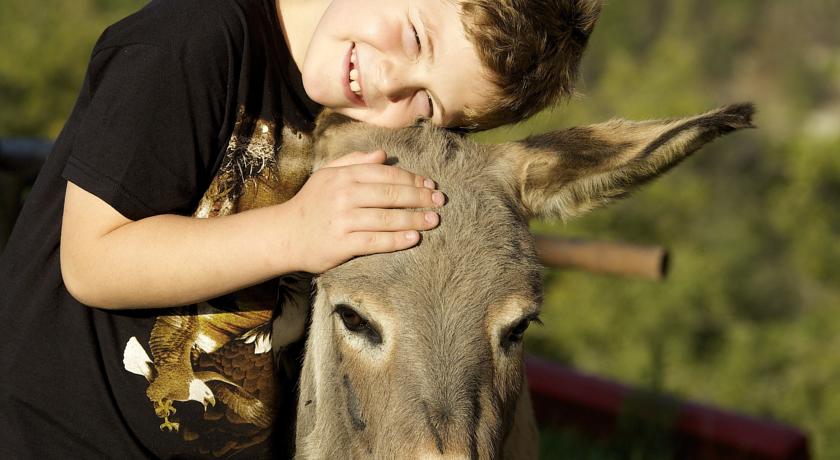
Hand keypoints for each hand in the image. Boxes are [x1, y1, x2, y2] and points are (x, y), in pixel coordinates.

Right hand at [284, 150, 443, 272]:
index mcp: (344, 175)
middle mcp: (344, 195)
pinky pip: (376, 241)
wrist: (284, 235)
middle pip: (391, 194)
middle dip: (419, 197)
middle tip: (439, 201)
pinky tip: (414, 238)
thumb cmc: (311, 203)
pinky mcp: (342, 244)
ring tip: (433, 220)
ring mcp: (343, 220)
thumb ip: (354, 161)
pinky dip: (397, 240)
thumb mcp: (327, 175)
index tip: (430, 184)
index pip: (386, 173)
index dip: (412, 178)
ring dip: (414, 219)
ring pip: (387, 218)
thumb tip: (383, 154)